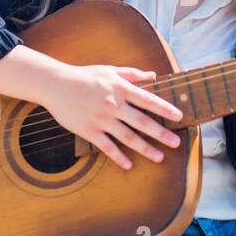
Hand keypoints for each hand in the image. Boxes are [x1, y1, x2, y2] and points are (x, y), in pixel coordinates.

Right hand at [42, 64, 183, 170]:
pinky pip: (107, 147)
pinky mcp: (89, 131)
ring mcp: (101, 119)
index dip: (165, 109)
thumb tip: (153, 76)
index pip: (148, 100)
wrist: (55, 85)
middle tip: (176, 143)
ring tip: (160, 157)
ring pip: (128, 137)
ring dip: (146, 149)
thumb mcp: (109, 70)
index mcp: (120, 88)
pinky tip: (129, 165)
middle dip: (161, 134)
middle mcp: (113, 105)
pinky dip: (119, 157)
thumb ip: (132, 74)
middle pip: (142, 122)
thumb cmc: (84, 76)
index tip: (179, 117)